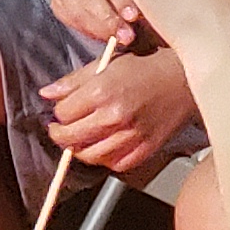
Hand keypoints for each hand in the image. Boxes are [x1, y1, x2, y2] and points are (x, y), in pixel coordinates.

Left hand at [39, 43, 198, 182]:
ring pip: (90, 156)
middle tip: (61, 129)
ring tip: (81, 138)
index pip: (63, 113)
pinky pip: (115, 164)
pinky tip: (104, 145)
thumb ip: (72, 81)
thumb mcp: (105, 64)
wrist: (182, 79)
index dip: (59, 112)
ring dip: (80, 149)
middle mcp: (115, 116)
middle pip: (71, 137)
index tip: (64, 110)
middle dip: (60, 134)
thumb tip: (47, 93)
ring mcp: (131, 136)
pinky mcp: (145, 149)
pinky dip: (106, 158)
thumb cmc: (145, 68)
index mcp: (102, 92)